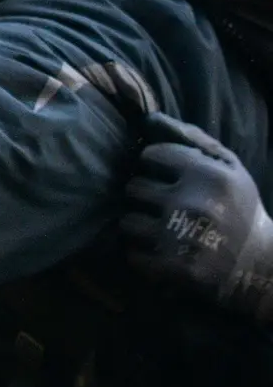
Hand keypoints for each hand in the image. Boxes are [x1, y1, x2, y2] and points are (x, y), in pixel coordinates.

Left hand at [122, 113, 272, 321]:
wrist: (260, 267)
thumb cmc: (239, 208)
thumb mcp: (229, 168)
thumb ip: (191, 138)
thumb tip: (149, 118)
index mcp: (208, 174)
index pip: (150, 155)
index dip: (154, 165)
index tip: (165, 176)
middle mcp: (192, 203)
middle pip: (133, 188)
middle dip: (145, 196)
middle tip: (163, 205)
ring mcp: (180, 237)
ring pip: (127, 222)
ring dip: (139, 226)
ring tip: (161, 229)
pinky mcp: (173, 268)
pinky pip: (131, 254)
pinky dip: (142, 255)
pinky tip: (161, 253)